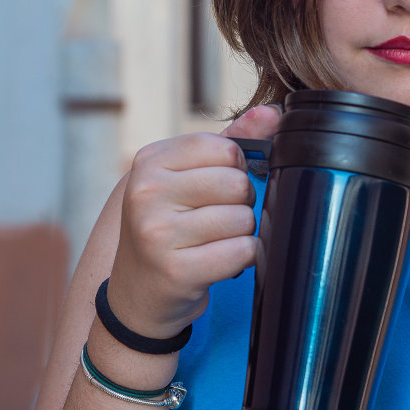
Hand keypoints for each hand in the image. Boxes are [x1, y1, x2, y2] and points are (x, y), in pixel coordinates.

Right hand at [104, 103, 281, 337]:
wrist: (137, 296)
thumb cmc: (169, 228)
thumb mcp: (186, 179)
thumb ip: (230, 143)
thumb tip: (272, 113)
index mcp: (149, 162)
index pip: (225, 148)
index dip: (236, 168)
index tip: (216, 188)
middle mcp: (146, 193)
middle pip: (237, 183)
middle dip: (240, 203)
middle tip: (216, 220)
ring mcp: (157, 233)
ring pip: (243, 219)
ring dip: (240, 234)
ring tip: (213, 242)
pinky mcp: (176, 271)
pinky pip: (242, 251)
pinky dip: (243, 258)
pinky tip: (219, 262)